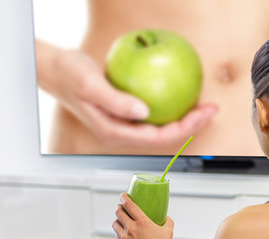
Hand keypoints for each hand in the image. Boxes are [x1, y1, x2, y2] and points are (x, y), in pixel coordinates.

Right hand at [37, 43, 217, 147]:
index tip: (202, 113)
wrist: (57, 71)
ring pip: (160, 128)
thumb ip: (116, 102)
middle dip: (190, 126)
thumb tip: (144, 112)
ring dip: (183, 119)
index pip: (156, 138)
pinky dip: (171, 107)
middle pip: (163, 136)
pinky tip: (182, 94)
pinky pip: (154, 115)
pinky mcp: (126, 114)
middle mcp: (122, 132)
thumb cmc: (70, 75)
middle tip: (211, 108)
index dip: (183, 128)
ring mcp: (124, 124)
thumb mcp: (90, 85)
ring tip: (202, 105)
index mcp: (115, 132)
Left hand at [113, 193, 173, 238]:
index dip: (124, 197)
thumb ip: (168, 221)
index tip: (123, 195)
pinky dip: (119, 232)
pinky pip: (116, 235)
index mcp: (142, 222)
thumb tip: (166, 216)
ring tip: (122, 220)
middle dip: (119, 208)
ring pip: (115, 223)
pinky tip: (124, 233)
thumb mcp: (168, 232)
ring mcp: (124, 237)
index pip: (128, 205)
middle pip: (118, 212)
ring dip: (118, 220)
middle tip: (121, 208)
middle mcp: (131, 228)